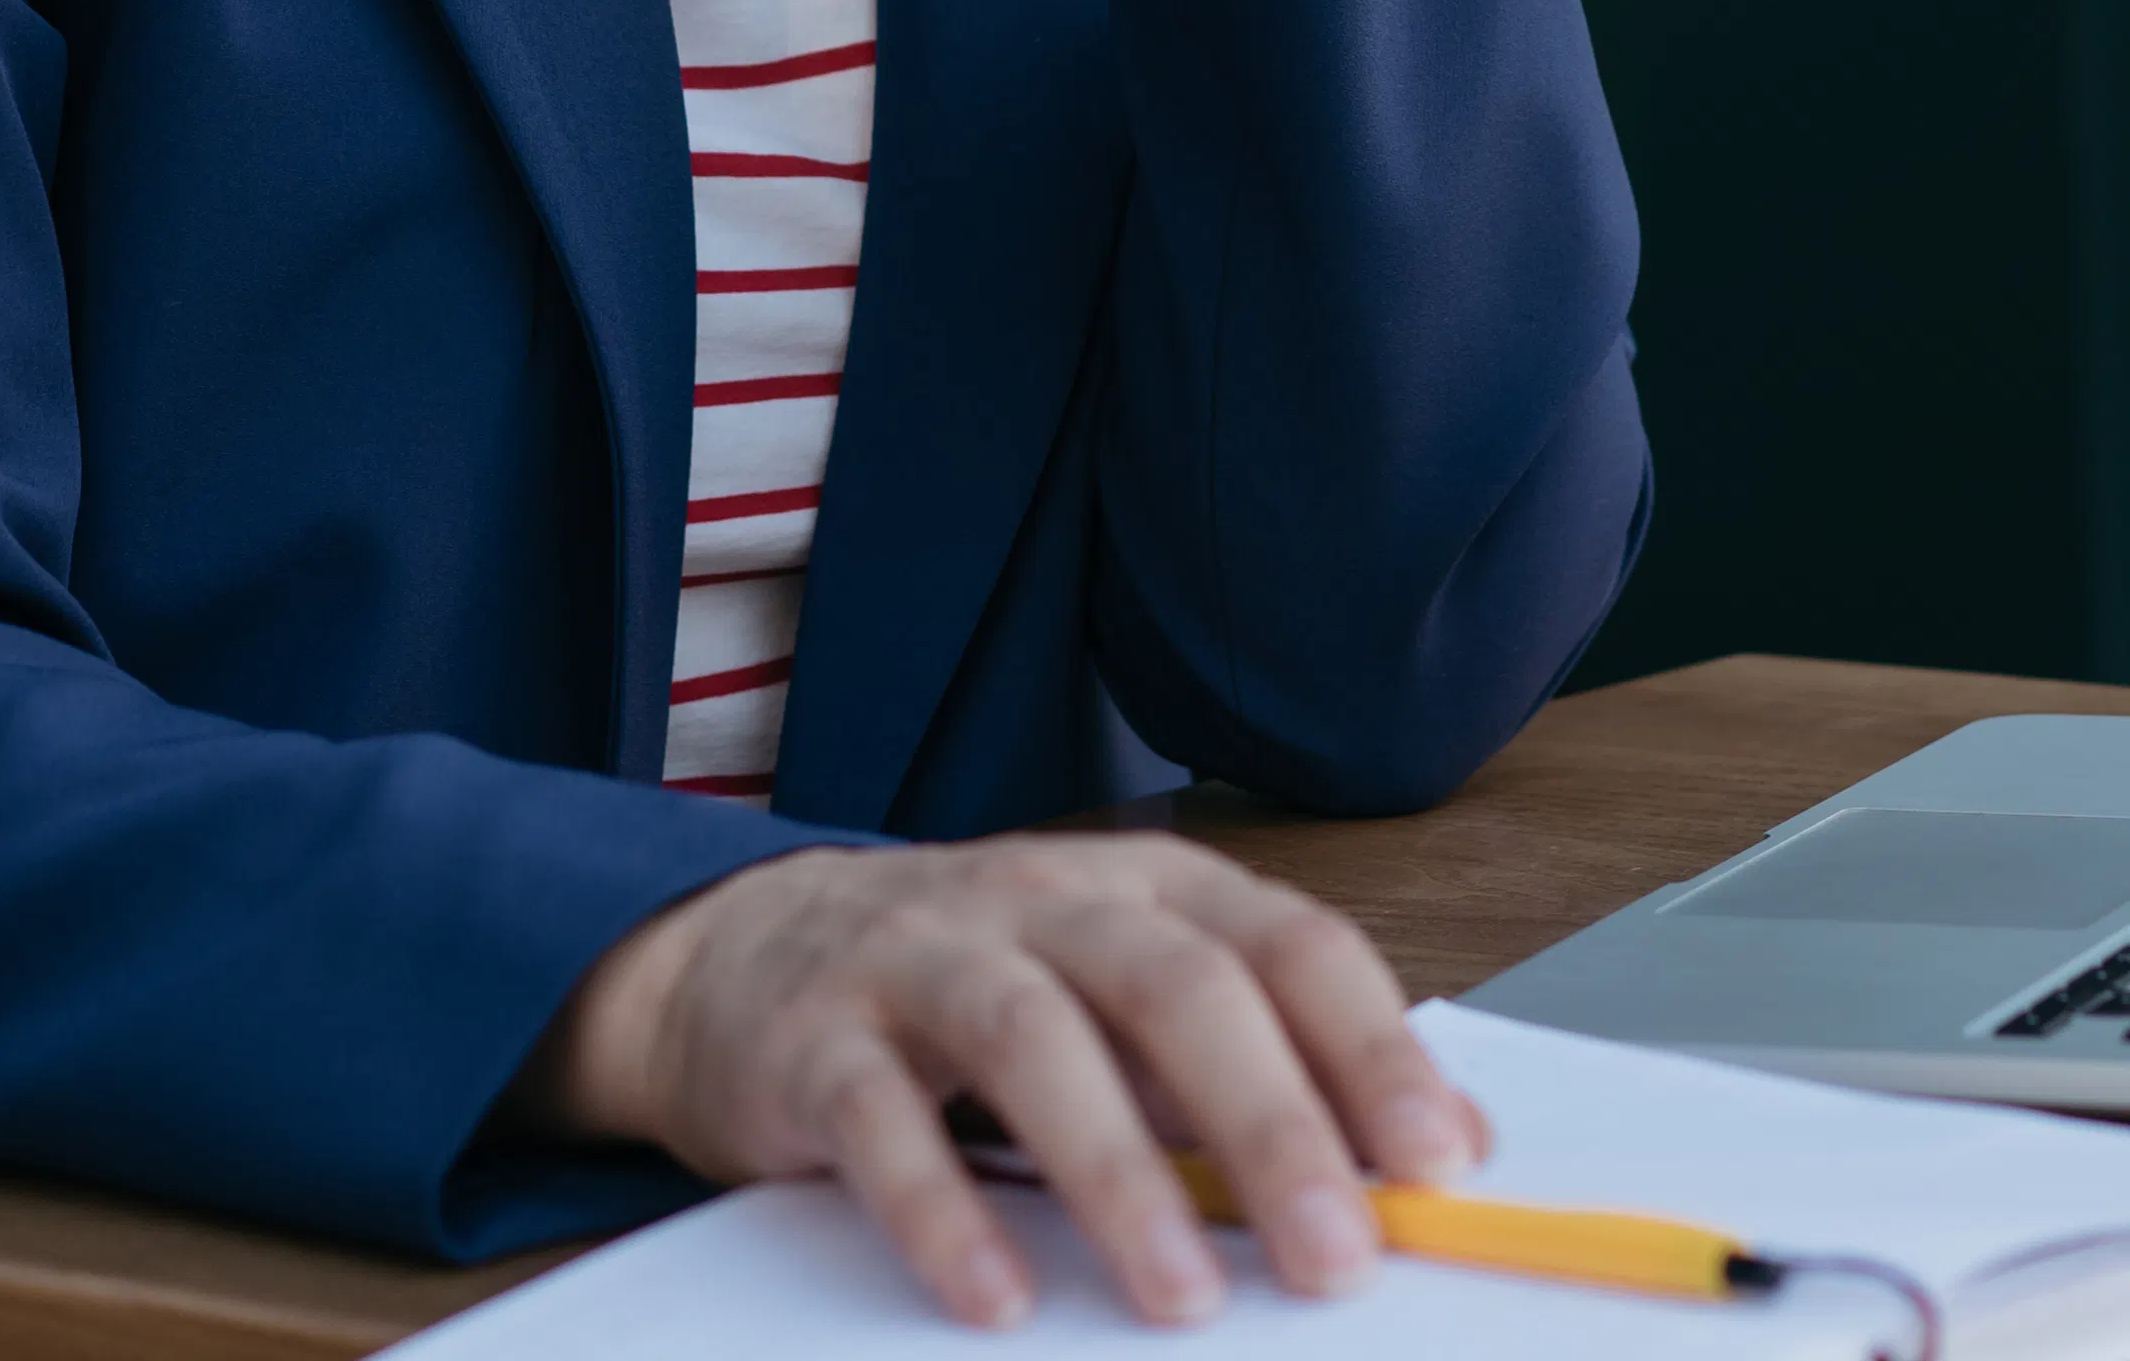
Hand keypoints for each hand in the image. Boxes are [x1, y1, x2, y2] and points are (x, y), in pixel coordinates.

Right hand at [525, 835, 1488, 1330]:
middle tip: (1337, 1257)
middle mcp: (1031, 899)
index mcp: (1132, 888)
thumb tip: (1450, 1146)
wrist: (738, 958)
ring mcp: (913, 956)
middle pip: (1167, 977)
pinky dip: (940, 1206)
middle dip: (1265, 1118)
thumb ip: (1267, 1061)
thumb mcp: (1124, 1002)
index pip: (1276, 938)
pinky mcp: (809, 1037)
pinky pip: (875, 1114)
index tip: (1439, 1166)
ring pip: (1026, 1030)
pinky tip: (995, 1294)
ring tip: (1181, 1299)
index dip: (1367, 1044)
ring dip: (1117, 1169)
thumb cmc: (972, 996)